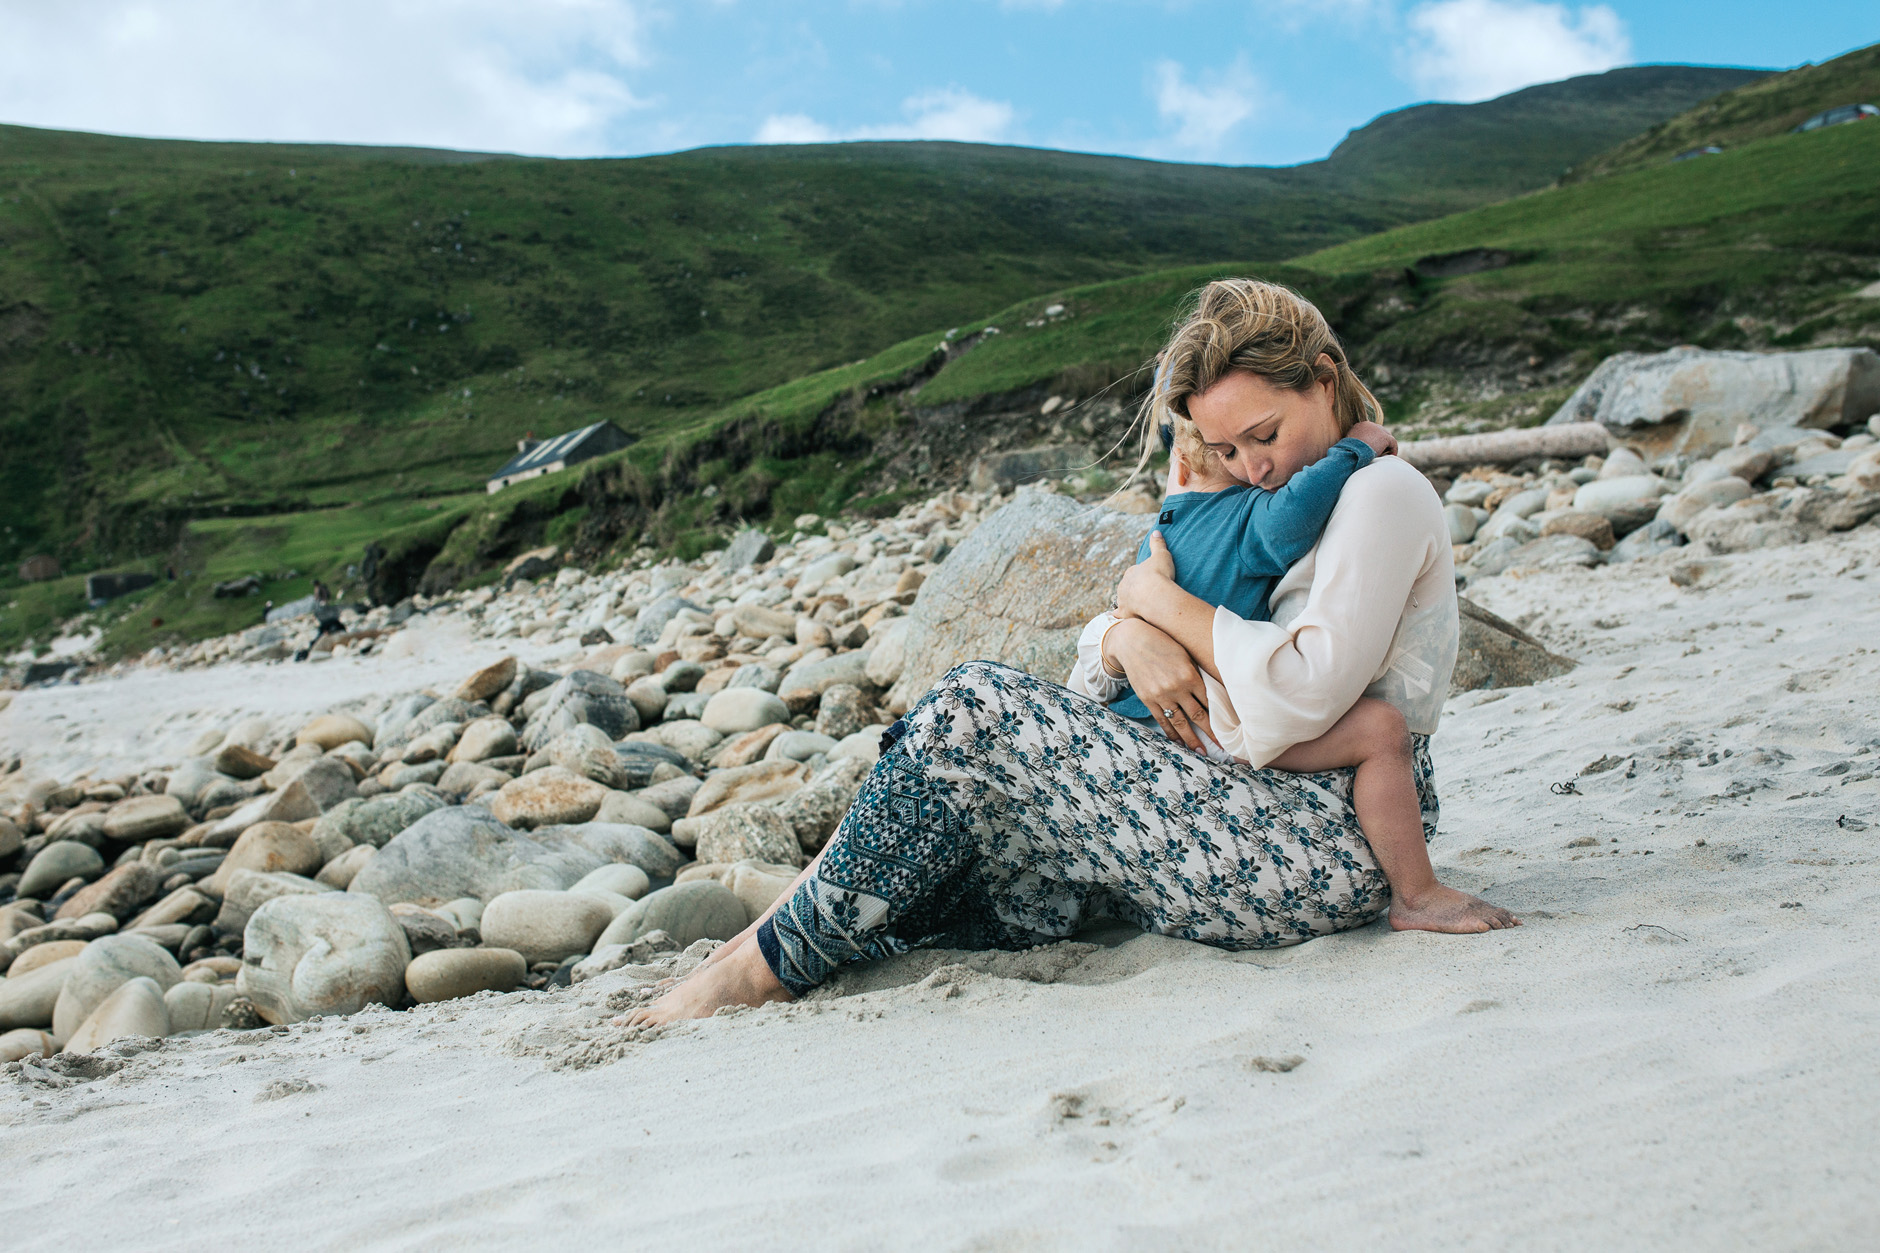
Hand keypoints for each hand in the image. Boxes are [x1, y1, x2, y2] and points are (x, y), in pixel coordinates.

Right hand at [1103, 618, 1215, 751]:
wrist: (1132, 640)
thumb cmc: (1162, 643)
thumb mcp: (1184, 654)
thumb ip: (1195, 674)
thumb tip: (1210, 691)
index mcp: (1190, 675)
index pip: (1209, 701)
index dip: (1220, 716)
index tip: (1229, 727)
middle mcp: (1176, 688)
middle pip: (1198, 716)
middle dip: (1211, 733)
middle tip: (1222, 748)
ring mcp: (1161, 695)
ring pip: (1180, 723)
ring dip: (1191, 739)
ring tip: (1200, 752)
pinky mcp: (1147, 699)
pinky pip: (1161, 720)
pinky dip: (1170, 733)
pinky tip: (1178, 742)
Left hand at [1115, 532, 1175, 619]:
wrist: (1156, 596)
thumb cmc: (1159, 575)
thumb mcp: (1161, 555)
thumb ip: (1158, 544)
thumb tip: (1156, 531)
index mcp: (1131, 572)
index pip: (1134, 573)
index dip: (1142, 576)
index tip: (1150, 579)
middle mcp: (1123, 585)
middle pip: (1127, 586)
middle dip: (1134, 589)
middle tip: (1146, 593)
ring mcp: (1122, 600)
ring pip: (1122, 599)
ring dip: (1128, 601)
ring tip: (1137, 605)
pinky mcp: (1124, 613)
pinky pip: (1119, 614)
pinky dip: (1121, 615)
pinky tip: (1124, 616)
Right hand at [1348, 419, 1397, 457]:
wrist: (1351, 453)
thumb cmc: (1347, 452)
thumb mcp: (1349, 444)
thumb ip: (1356, 442)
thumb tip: (1359, 448)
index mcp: (1359, 425)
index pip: (1371, 430)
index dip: (1374, 439)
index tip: (1374, 447)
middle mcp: (1369, 425)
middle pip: (1380, 432)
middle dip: (1381, 441)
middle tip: (1383, 450)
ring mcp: (1378, 430)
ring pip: (1387, 437)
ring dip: (1387, 445)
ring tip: (1388, 454)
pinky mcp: (1384, 437)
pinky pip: (1392, 442)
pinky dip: (1393, 449)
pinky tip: (1392, 455)